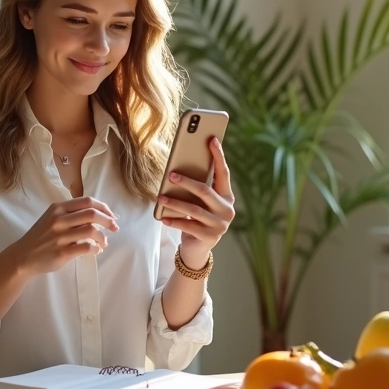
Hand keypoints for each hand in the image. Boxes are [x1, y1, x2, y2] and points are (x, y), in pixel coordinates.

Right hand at [5, 196, 118, 276]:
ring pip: (91, 231)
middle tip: (114, 228)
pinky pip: (86, 248)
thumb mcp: (52, 218)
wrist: (23, 256)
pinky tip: (95, 250)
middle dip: (108, 220)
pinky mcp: (62, 252)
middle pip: (92, 214)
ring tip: (103, 243)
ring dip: (103, 237)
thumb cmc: (41, 236)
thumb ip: (71, 214)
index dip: (103, 207)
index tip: (111, 215)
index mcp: (58, 208)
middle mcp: (58, 219)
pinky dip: (96, 249)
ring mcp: (60, 236)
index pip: (87, 201)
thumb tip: (100, 215)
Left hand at [157, 137, 234, 264]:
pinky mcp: (209, 237)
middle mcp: (227, 210)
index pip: (223, 173)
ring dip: (176, 202)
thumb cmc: (198, 218)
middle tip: (171, 175)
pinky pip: (188, 226)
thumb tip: (180, 167)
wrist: (198, 248)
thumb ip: (198, 187)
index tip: (212, 139)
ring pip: (194, 209)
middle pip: (205, 191)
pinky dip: (174, 221)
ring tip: (161, 197)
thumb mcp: (200, 202)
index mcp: (227, 196)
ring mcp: (220, 225)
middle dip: (187, 182)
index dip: (218, 156)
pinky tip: (163, 217)